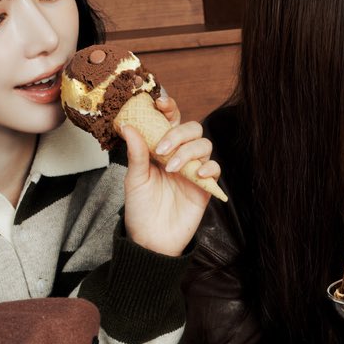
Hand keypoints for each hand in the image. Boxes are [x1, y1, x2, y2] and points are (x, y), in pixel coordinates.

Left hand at [120, 93, 220, 255]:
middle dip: (178, 134)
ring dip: (188, 151)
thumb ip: (136, 153)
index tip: (159, 103)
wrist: (151, 239)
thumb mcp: (134, 178)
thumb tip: (127, 126)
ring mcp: (194, 170)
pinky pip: (216, 168)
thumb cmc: (140, 209)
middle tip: (162, 149)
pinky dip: (208, 167)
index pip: (170, 121)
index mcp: (161, 148)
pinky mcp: (205, 187)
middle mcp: (180, 155)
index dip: (169, 108)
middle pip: (192, 129)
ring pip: (204, 145)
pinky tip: (197, 174)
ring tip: (172, 168)